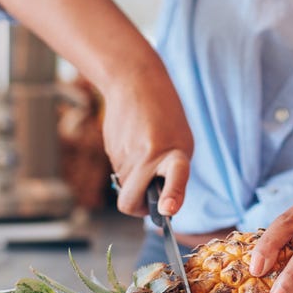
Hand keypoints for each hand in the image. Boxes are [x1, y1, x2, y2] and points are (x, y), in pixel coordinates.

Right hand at [101, 61, 193, 216]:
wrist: (134, 82)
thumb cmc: (164, 115)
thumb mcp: (181, 142)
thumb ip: (173, 173)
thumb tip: (159, 202)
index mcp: (174, 151)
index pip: (175, 175)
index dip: (171, 195)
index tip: (167, 210)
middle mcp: (148, 156)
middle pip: (130, 202)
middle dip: (137, 206)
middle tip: (152, 197)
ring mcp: (125, 155)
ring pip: (125, 188)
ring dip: (135, 182)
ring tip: (146, 154)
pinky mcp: (110, 151)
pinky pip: (119, 173)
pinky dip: (128, 168)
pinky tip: (134, 145)